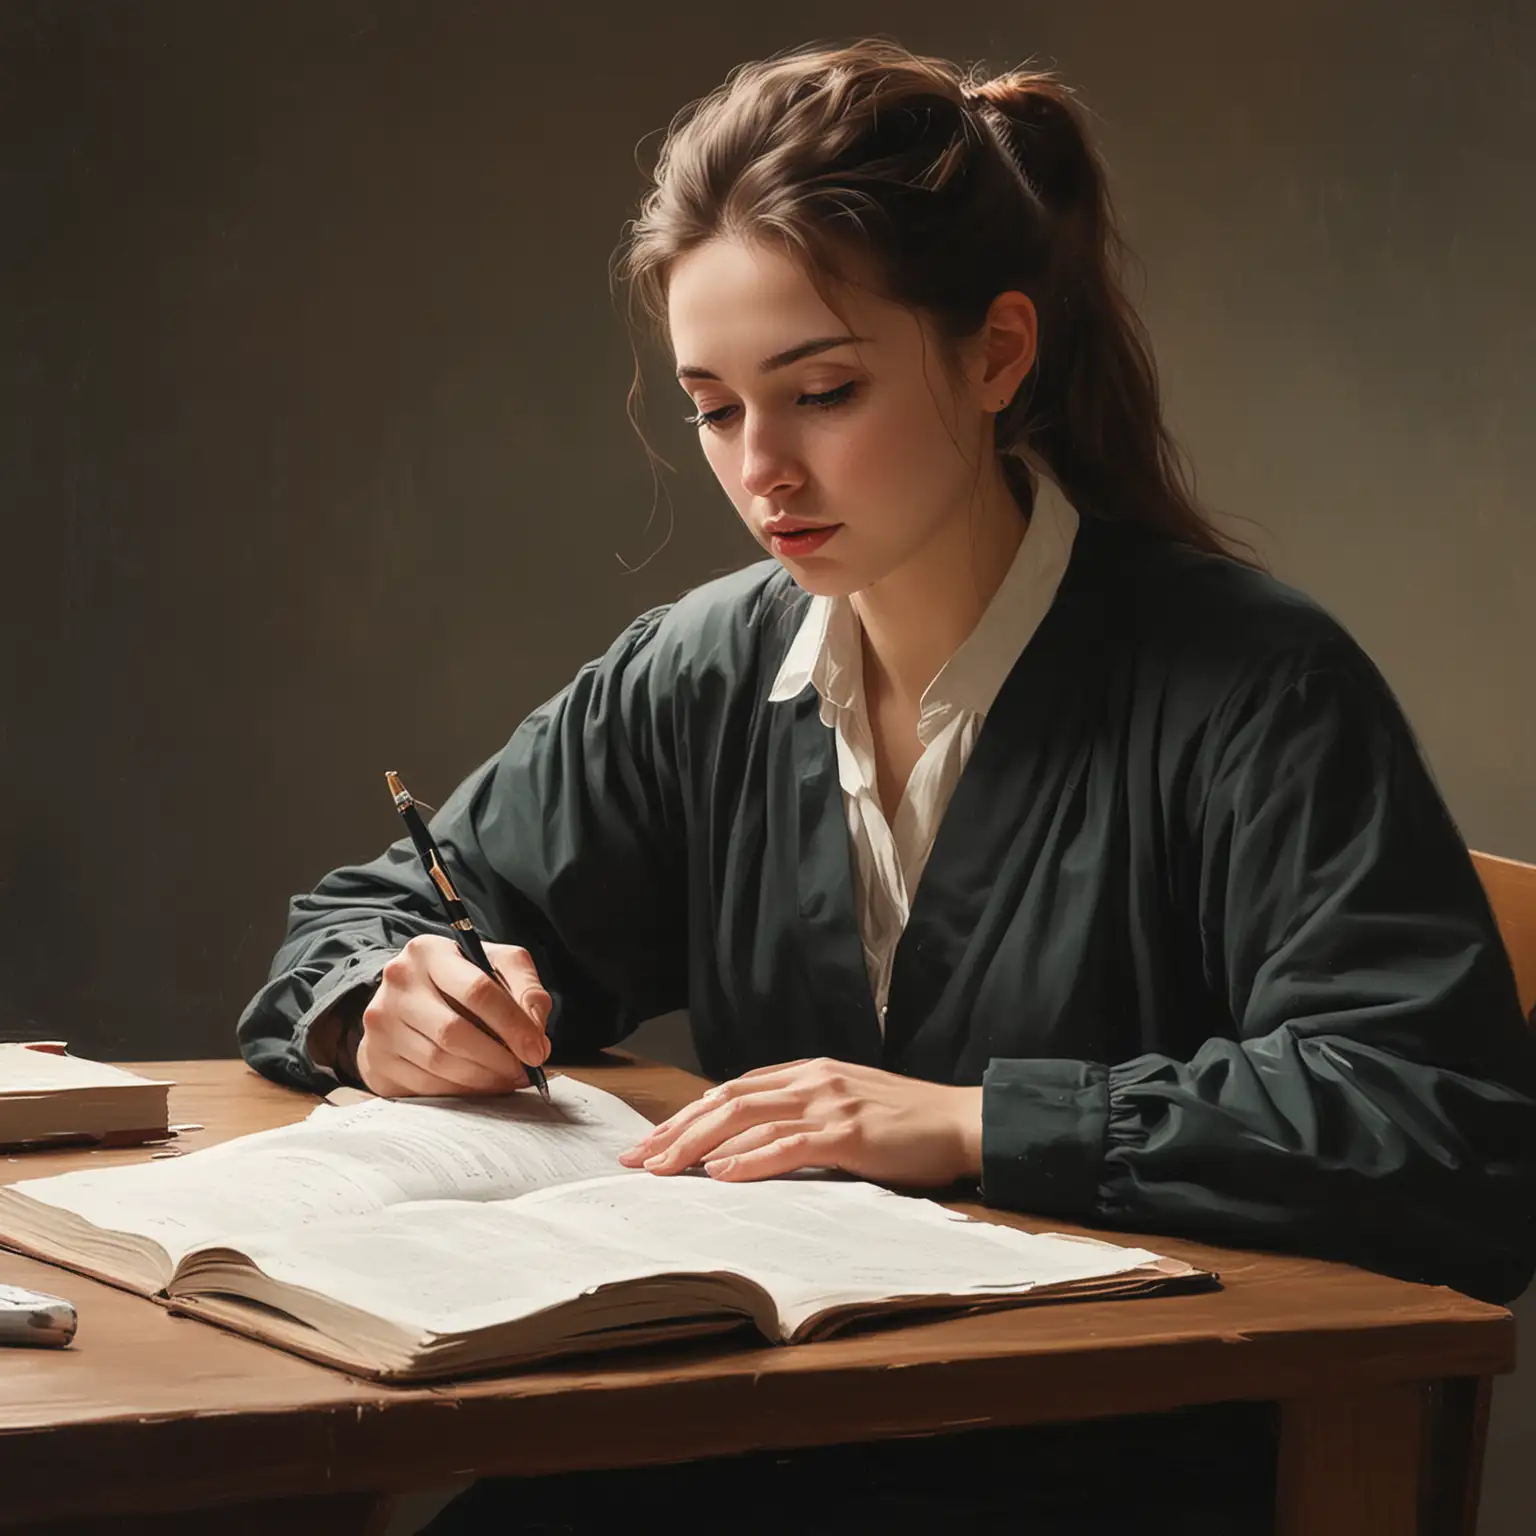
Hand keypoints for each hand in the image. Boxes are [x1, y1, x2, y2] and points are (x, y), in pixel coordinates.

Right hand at [354, 936, 550, 1097]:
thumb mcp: (498, 966)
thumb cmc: (462, 981)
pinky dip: (459, 1091)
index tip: (537, 1050)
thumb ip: (526, 988)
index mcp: (429, 951)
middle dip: (498, 1058)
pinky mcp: (375, 1057)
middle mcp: (397, 982)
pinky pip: (423, 1085)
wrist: (408, 998)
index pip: (477, 990)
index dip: (513, 1025)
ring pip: (439, 1062)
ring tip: (507, 1078)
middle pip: (454, 1031)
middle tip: (524, 1071)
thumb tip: (535, 1031)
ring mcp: (380, 1021)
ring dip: (482, 1078)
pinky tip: (479, 1085)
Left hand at [618, 1058, 982, 1186]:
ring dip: (697, 1146)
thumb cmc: (907, 1123)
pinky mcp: (848, 1133)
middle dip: (676, 1130)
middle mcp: (811, 1080)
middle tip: (637, 1158)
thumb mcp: (846, 1106)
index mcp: (808, 1073)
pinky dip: (749, 1160)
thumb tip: (749, 1142)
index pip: (732, 1090)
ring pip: (746, 1119)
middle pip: (727, 1101)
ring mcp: (829, 1103)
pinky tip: (720, 1173)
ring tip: (662, 1168)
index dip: (687, 1115)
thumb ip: (802, 1114)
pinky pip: (788, 1145)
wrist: (963, 1121)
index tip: (651, 1142)